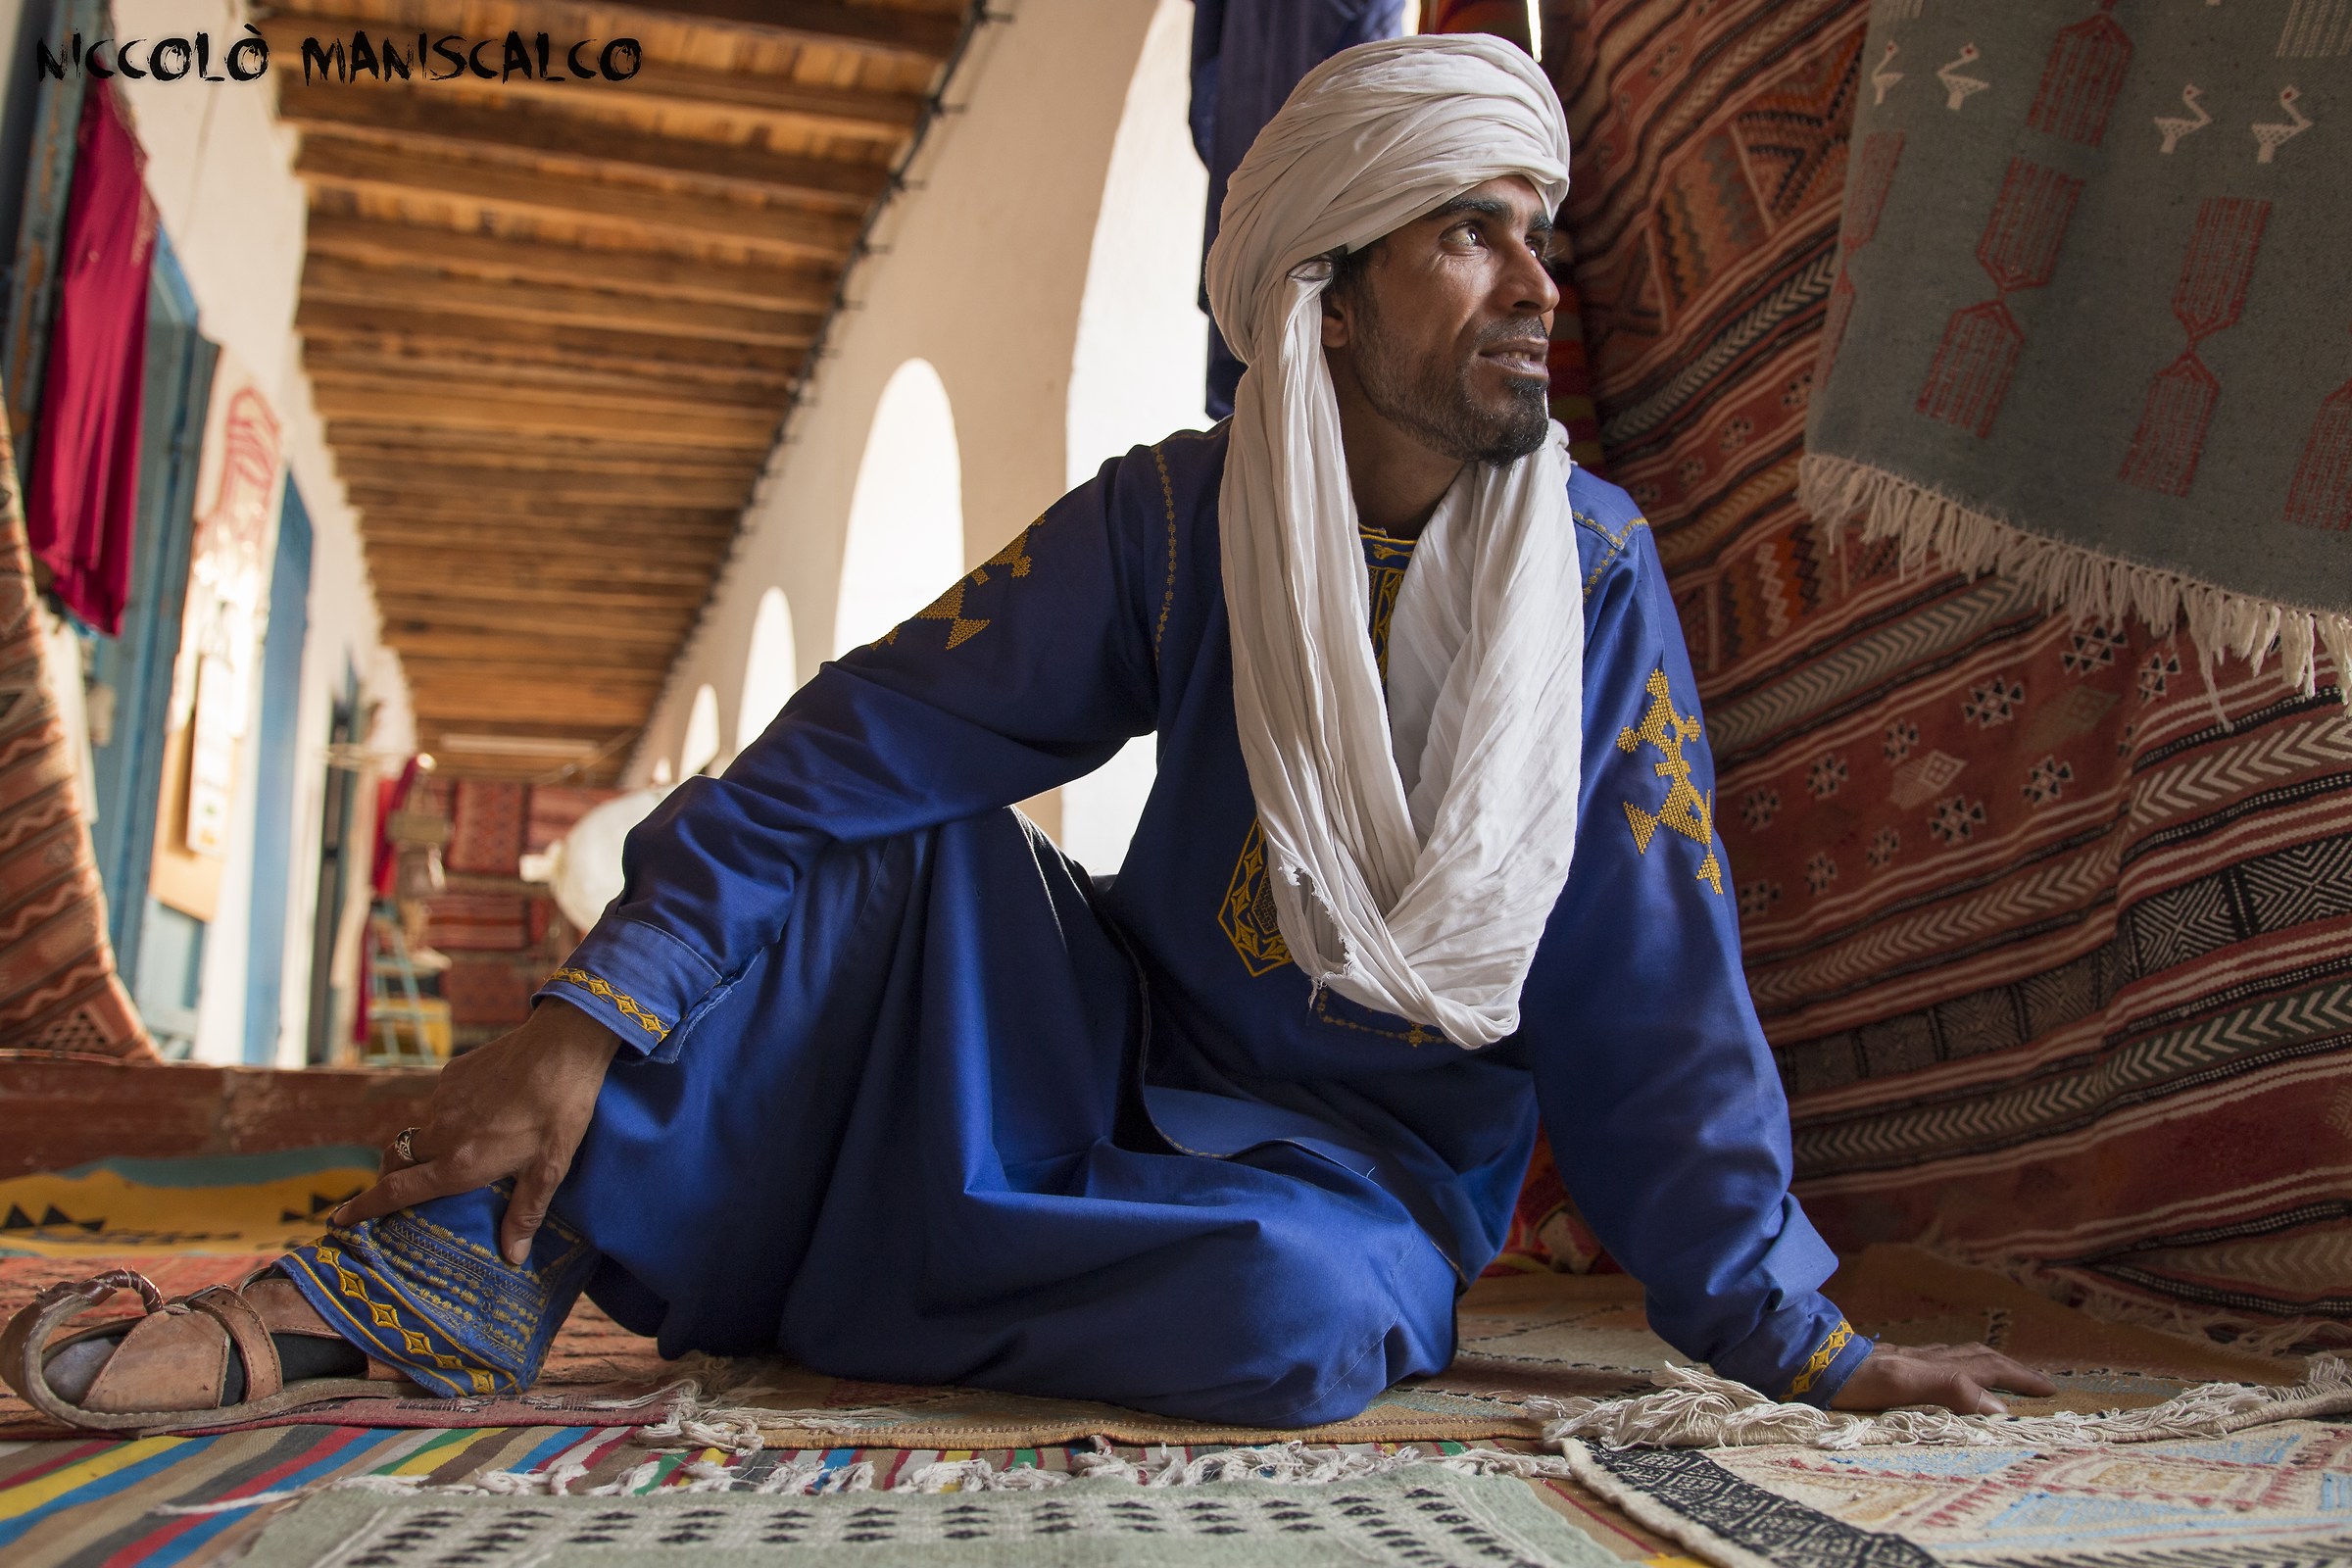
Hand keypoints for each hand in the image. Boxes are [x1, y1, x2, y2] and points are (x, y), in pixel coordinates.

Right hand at [334, 1002, 622, 1264]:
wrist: (562, 1044)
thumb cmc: (561, 1109)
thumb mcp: (550, 1167)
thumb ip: (526, 1211)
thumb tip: (512, 1256)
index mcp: (460, 1163)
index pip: (397, 1191)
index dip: (365, 1208)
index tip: (338, 1220)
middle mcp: (442, 1133)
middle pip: (398, 1162)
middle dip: (391, 1178)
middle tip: (399, 1189)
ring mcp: (444, 1100)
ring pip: (421, 1131)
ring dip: (430, 1144)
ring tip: (465, 1147)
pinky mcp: (452, 1074)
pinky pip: (441, 1101)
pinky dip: (451, 1114)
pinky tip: (486, 1110)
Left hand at [1830, 1341, 2055, 1414]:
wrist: (1805, 1362)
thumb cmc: (1850, 1378)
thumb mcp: (1900, 1384)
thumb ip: (1949, 1390)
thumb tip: (1999, 1408)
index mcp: (1931, 1365)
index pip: (1986, 1369)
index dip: (2018, 1379)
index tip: (2050, 1390)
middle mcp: (1922, 1358)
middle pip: (1976, 1357)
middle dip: (2011, 1368)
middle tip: (2040, 1383)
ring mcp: (1905, 1359)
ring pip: (1956, 1356)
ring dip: (1986, 1363)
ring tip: (2005, 1373)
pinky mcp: (1887, 1365)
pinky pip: (1934, 1361)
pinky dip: (1956, 1366)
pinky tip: (1949, 1371)